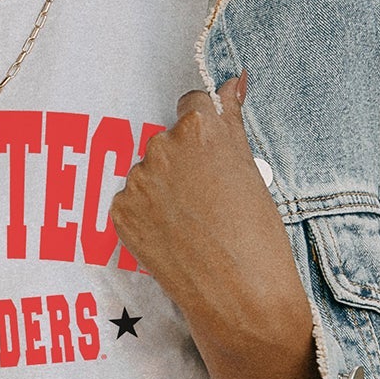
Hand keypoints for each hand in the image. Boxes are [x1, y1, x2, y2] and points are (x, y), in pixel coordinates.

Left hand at [109, 70, 311, 358]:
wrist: (240, 297)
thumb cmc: (258, 236)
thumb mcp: (251, 170)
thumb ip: (231, 121)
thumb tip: (232, 81)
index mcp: (201, 128)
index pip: (192, 104)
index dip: (204, 129)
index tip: (211, 153)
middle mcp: (163, 146)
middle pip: (168, 140)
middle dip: (183, 162)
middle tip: (207, 199)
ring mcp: (138, 180)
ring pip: (148, 172)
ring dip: (163, 189)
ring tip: (191, 224)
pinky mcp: (121, 211)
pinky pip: (131, 202)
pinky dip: (146, 216)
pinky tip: (172, 237)